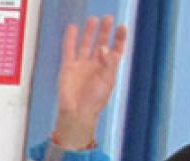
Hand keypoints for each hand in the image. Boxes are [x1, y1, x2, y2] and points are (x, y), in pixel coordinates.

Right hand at [49, 18, 128, 151]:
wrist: (77, 113)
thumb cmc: (95, 100)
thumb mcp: (107, 80)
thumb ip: (108, 62)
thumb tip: (103, 47)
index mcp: (108, 68)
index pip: (116, 50)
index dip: (119, 38)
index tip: (121, 27)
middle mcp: (95, 65)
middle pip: (101, 43)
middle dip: (105, 31)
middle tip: (108, 18)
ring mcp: (81, 65)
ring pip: (86, 44)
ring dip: (89, 32)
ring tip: (93, 19)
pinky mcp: (68, 67)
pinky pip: (69, 50)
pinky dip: (70, 39)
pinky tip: (72, 28)